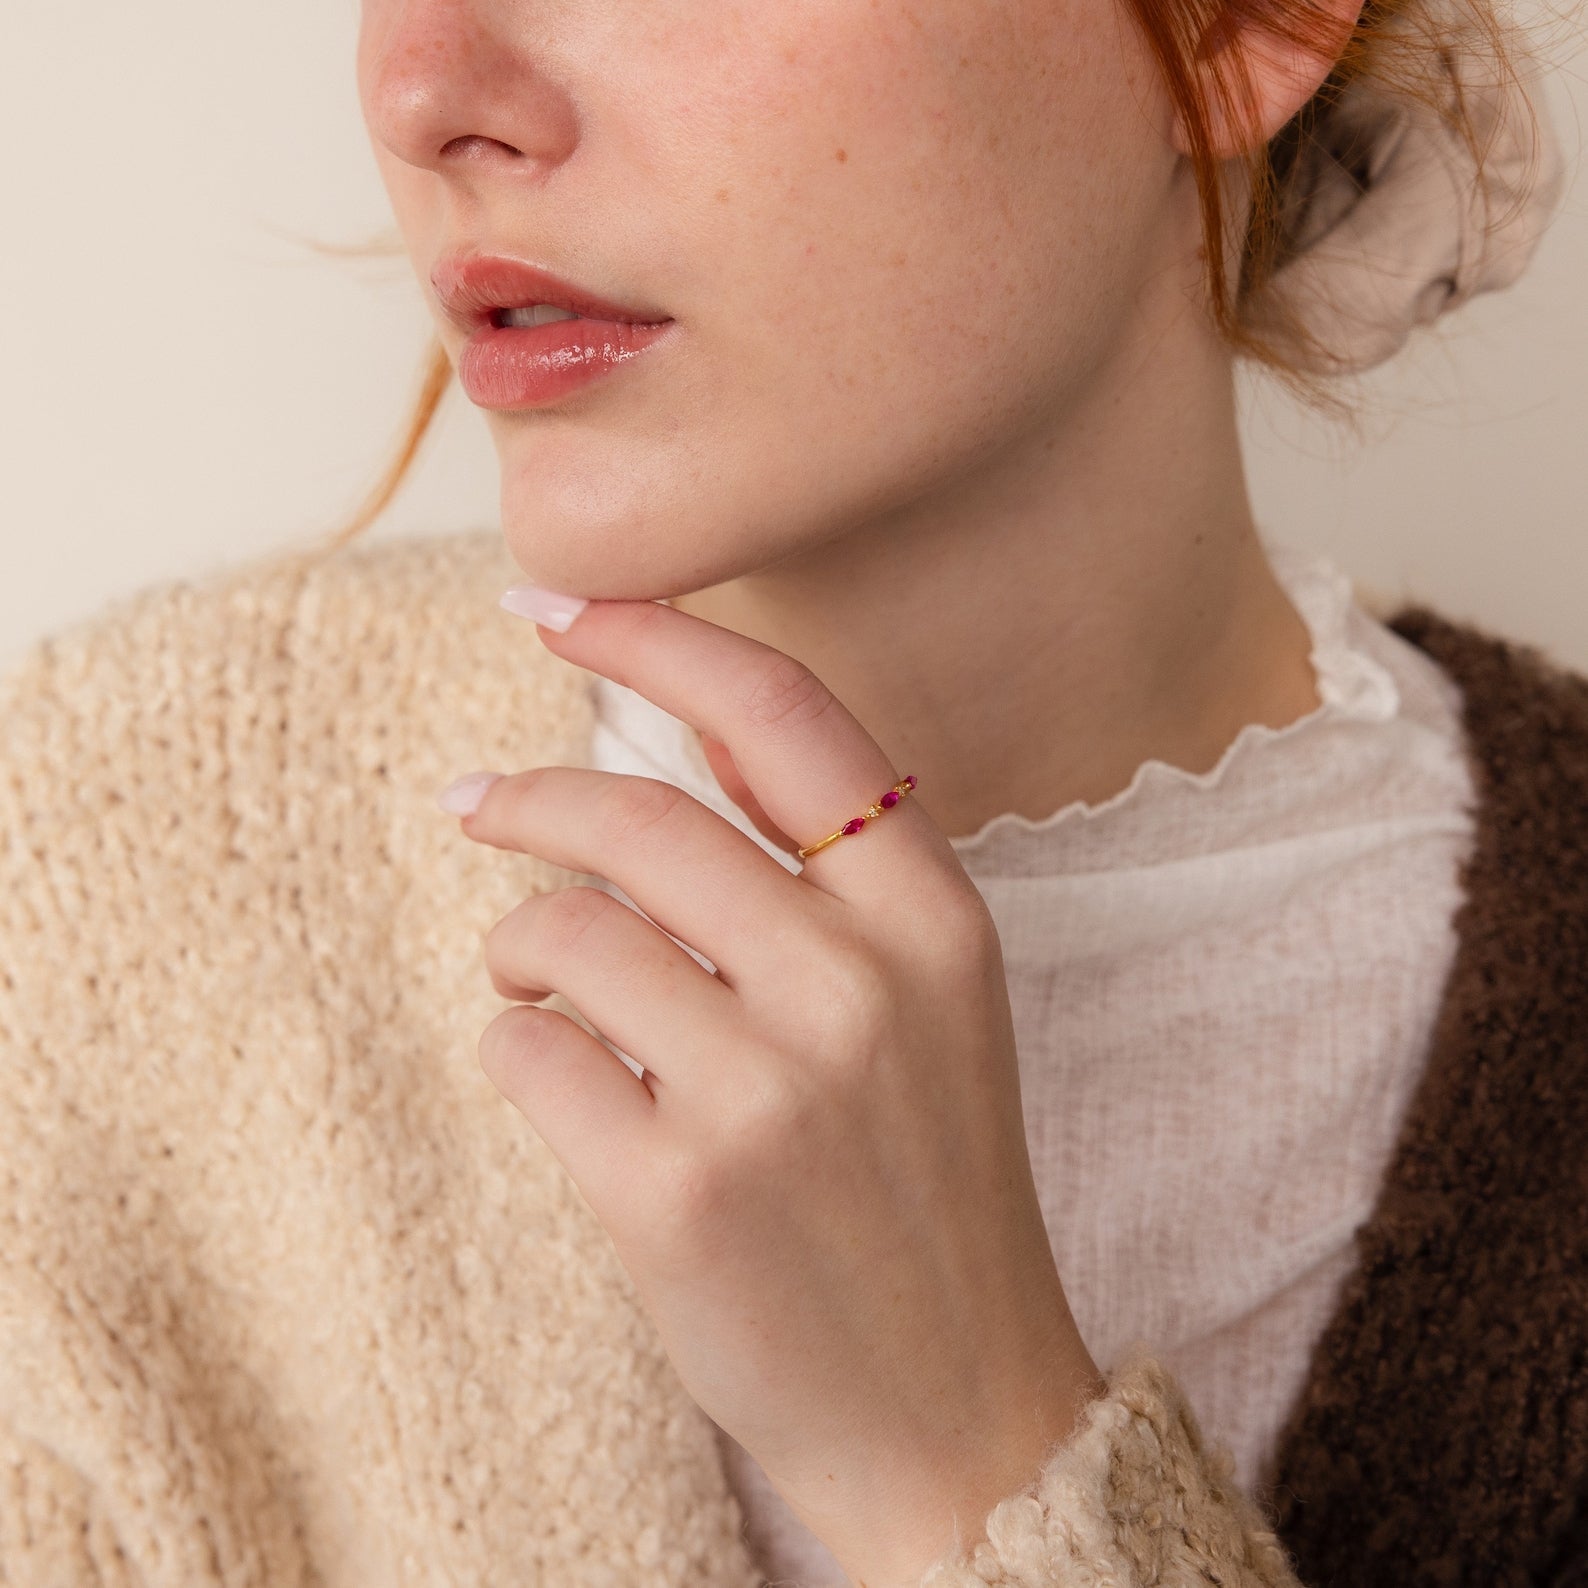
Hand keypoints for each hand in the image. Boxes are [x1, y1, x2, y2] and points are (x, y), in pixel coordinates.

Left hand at [447, 595, 1104, 1586]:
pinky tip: (567, 1086)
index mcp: (936, 919)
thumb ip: (828, 883)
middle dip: (528, 800)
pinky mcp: (678, 1190)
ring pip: (563, 929)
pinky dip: (520, 1049)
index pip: (784, 715)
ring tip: (539, 982)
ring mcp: (771, 1089)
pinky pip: (527, 1051)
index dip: (660, 635)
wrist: (958, 1409)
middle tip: (473, 803)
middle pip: (638, 815)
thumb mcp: (929, 1007)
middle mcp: (863, 983)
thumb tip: (665, 749)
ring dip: (523, 945)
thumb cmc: (923, 1187)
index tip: (558, 602)